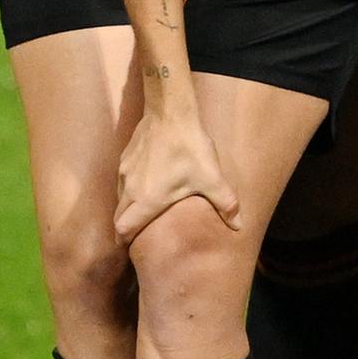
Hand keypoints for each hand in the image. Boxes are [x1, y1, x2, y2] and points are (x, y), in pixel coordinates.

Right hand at [114, 97, 240, 243]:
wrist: (170, 112)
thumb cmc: (189, 148)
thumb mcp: (212, 178)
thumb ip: (225, 204)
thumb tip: (239, 226)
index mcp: (147, 200)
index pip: (124, 229)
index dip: (125, 240)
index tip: (132, 247)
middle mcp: (130, 189)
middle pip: (118, 217)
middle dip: (125, 228)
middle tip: (137, 233)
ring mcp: (125, 172)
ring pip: (120, 198)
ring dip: (128, 207)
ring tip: (144, 209)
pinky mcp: (126, 157)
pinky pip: (123, 180)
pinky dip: (130, 188)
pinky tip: (146, 182)